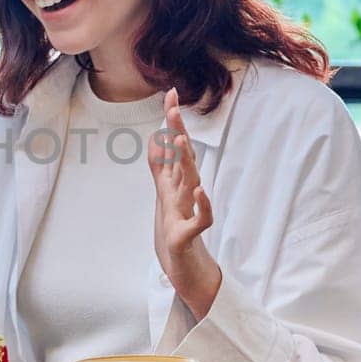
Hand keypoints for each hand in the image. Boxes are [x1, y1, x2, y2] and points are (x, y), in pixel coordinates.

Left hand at [149, 88, 222, 316]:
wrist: (184, 267)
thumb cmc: (175, 227)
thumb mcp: (164, 193)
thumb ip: (160, 167)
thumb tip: (156, 139)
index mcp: (177, 182)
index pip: (175, 147)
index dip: (172, 121)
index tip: (170, 94)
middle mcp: (186, 192)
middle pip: (182, 158)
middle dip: (178, 132)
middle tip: (173, 108)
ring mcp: (188, 211)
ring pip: (191, 183)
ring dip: (188, 162)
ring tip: (184, 140)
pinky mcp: (189, 234)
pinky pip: (201, 219)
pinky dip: (203, 205)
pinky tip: (202, 190)